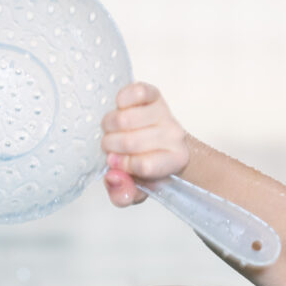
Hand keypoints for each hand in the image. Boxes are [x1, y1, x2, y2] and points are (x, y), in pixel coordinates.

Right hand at [101, 82, 190, 206]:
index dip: (124, 166)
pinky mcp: (154, 94)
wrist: (162, 140)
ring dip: (109, 126)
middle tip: (111, 147)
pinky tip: (120, 109)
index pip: (144, 166)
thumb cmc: (147, 163)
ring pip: (125, 119)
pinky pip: (136, 92)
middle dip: (111, 146)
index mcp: (175, 161)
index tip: (117, 164)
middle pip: (130, 142)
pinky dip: (121, 100)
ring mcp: (165, 114)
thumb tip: (113, 178)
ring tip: (113, 131)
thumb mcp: (136, 188)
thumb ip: (123, 194)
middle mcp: (175, 136)